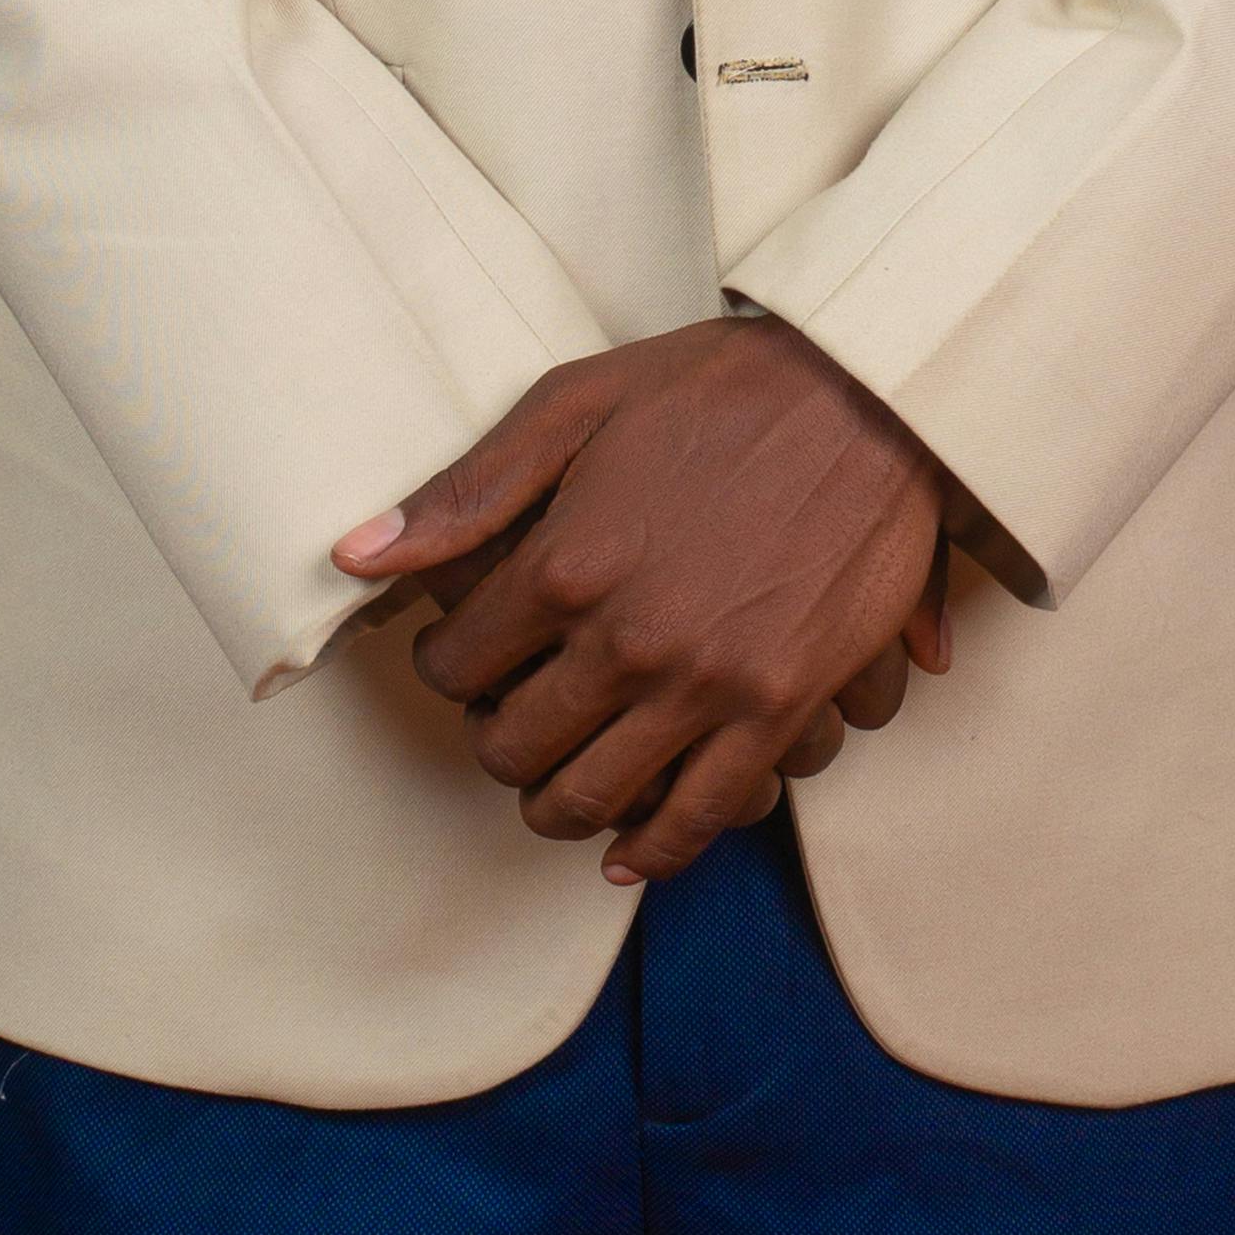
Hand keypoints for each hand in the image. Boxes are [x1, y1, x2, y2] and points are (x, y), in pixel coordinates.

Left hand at [334, 318, 955, 888]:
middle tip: (509, 715)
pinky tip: (629, 849)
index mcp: (568, 564)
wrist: (874, 389)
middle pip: (514, 745)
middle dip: (494, 738)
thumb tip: (359, 553)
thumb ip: (472, 485)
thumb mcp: (582, 399)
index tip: (464, 654)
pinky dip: (654, 849)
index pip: (458, 664)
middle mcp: (628, 640)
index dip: (446, 664)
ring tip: (556, 781)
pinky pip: (701, 816)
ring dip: (555, 804)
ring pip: (592, 797)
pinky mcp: (781, 707)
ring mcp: (707, 684)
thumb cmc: (725, 384)